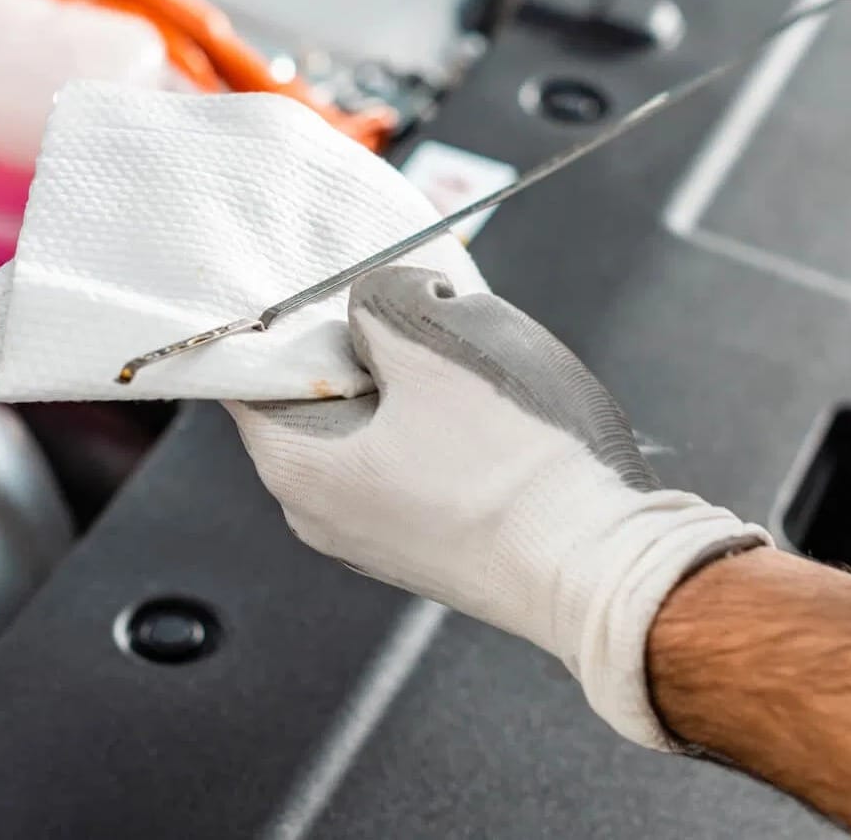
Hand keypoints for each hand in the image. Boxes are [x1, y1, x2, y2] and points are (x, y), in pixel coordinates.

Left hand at [225, 266, 766, 748]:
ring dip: (415, 386)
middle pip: (319, 397)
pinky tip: (495, 417)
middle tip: (416, 308)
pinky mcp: (435, 550)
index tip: (326, 283)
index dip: (287, 315)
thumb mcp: (438, 338)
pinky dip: (443, 430)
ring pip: (376, 429)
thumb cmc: (519, 466)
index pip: (249, 372)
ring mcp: (379, 540)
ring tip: (470, 364)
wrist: (601, 567)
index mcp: (296, 468)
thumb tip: (373, 304)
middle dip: (365, 346)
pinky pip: (417, 467)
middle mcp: (320, 517)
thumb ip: (380, 299)